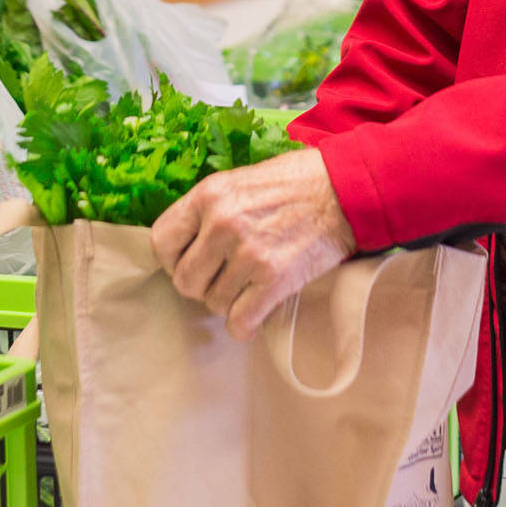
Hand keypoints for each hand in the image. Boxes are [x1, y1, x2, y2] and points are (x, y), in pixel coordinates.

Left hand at [150, 148, 355, 340]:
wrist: (344, 190)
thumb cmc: (294, 183)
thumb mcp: (240, 181)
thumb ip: (209, 211)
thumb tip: (186, 246)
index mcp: (208, 195)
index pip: (161, 242)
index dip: (173, 259)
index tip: (191, 262)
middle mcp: (222, 224)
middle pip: (184, 281)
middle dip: (201, 285)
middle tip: (222, 278)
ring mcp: (248, 254)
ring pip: (213, 303)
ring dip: (228, 302)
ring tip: (247, 286)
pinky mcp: (275, 280)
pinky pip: (239, 321)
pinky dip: (243, 324)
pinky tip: (253, 313)